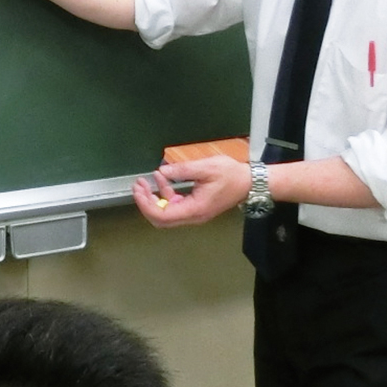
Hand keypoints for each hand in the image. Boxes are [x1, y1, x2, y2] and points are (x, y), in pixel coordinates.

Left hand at [132, 156, 250, 226]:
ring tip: (146, 181)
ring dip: (154, 198)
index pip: (163, 215)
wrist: (249, 183)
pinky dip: (166, 193)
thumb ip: (182, 170)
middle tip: (138, 186)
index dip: (146, 205)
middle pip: (161, 218)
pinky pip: (175, 205)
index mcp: (195, 209)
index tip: (139, 191)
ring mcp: (194, 213)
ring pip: (167, 212)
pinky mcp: (195, 207)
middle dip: (146, 202)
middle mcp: (193, 216)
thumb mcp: (206, 167)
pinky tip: (162, 178)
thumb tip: (163, 171)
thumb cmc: (232, 176)